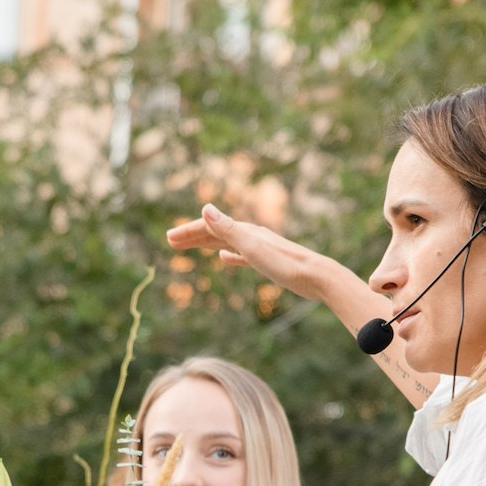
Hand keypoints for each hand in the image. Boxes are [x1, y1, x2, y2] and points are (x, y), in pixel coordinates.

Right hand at [167, 204, 328, 301]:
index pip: (210, 227)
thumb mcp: (253, 248)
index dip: (189, 231)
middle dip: (193, 235)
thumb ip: (229, 229)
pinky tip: (225, 258)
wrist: (317, 277)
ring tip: (190, 246)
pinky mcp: (268, 261)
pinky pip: (241, 255)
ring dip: (206, 243)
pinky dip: (229, 254)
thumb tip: (205, 208)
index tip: (169, 238)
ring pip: (226, 241)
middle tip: (170, 241)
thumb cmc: (285, 264)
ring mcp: (260, 248)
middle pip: (215, 232)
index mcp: (245, 232)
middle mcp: (251, 235)